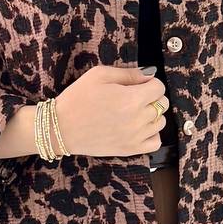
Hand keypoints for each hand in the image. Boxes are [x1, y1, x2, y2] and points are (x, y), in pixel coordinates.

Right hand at [53, 62, 169, 156]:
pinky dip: (152, 134)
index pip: (159, 88)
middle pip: (162, 104)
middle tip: (134, 97)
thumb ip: (129, 73)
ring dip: (152, 115)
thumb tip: (150, 74)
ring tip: (133, 112)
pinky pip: (156, 142)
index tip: (138, 84)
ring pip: (160, 122)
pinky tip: (138, 127)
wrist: (60, 127)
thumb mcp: (100, 75)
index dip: (150, 83)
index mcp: (131, 99)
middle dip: (152, 97)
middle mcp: (137, 120)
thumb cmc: (77, 98)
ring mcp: (135, 137)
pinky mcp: (130, 150)